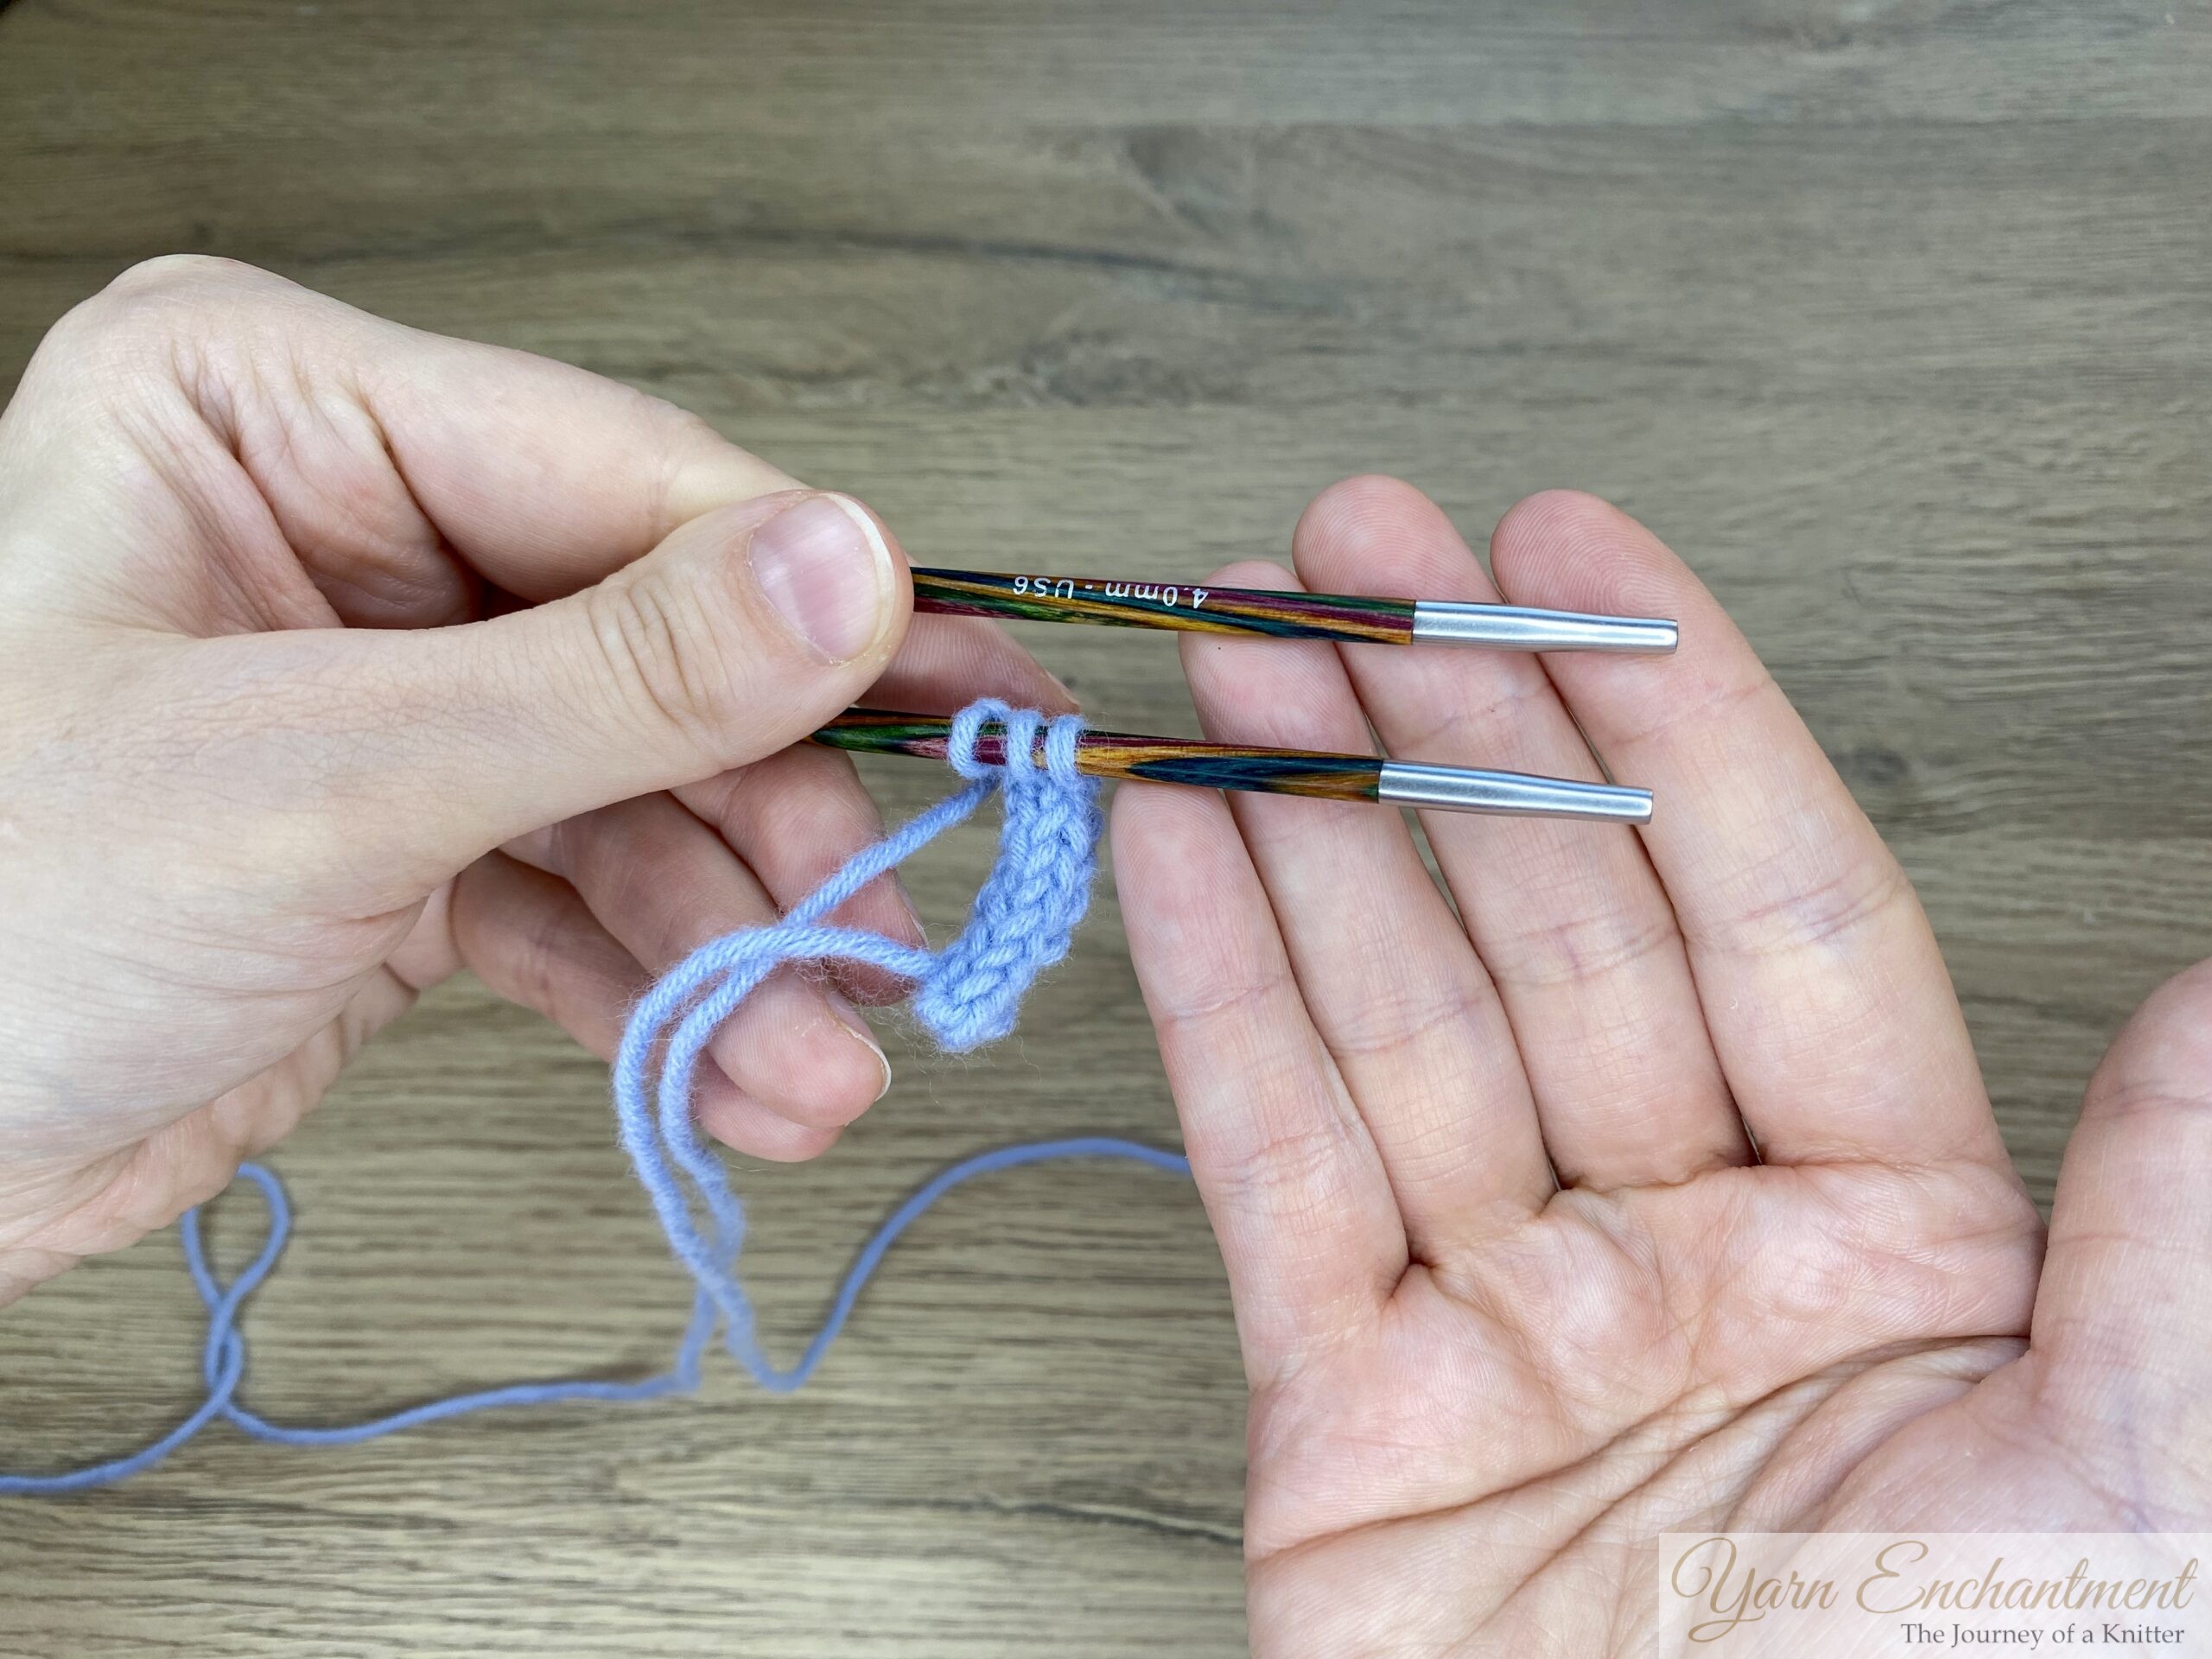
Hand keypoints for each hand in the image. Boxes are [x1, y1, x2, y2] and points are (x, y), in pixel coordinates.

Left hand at [0, 256, 1066, 1299]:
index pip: (617, 476)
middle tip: (879, 922)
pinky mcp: (408, 841)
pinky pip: (584, 895)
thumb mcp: (313, 777)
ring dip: (739, 943)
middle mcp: (341, 533)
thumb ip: (609, 679)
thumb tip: (848, 570)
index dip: (799, 600)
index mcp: (275, 415)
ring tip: (817, 1052)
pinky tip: (742, 1071)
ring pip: (639, 795)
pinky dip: (667, 994)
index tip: (947, 696)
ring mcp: (386, 694)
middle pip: (656, 647)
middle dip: (769, 819)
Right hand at [1111, 478, 2208, 1653]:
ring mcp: (1511, 1323)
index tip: (1567, 550)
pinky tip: (1175, 844)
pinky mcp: (1348, 1420)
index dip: (1662, 705)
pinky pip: (1272, 1168)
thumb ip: (2171, 1225)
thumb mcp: (2139, 1487)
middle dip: (1440, 720)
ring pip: (1394, 1013)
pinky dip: (1213, 998)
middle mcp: (1701, 1254)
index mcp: (1905, 1243)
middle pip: (1550, 924)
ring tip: (1229, 650)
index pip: (1765, 902)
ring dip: (1304, 819)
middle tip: (1345, 555)